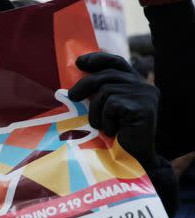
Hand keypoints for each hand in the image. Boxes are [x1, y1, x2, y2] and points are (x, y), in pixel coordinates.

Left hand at [68, 53, 158, 169]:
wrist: (132, 158)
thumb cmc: (116, 135)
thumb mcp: (106, 108)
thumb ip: (98, 92)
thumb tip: (72, 84)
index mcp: (135, 83)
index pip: (117, 62)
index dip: (98, 59)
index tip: (79, 62)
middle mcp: (144, 86)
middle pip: (106, 75)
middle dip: (85, 85)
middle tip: (72, 96)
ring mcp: (145, 95)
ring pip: (105, 91)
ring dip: (96, 111)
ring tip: (102, 126)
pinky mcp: (142, 106)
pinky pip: (111, 105)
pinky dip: (105, 120)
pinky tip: (113, 132)